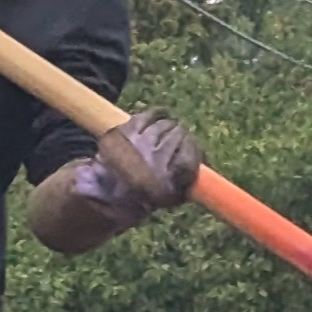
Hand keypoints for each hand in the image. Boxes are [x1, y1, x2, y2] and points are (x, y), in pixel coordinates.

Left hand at [75, 109, 203, 227]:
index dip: (196, 150)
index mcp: (167, 183)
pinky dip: (159, 113)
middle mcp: (155, 163)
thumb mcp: (171, 198)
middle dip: (182, 135)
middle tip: (181, 136)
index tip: (194, 147)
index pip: (191, 157)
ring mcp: (140, 145)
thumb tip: (205, 160)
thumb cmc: (142, 195)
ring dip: (170, 125)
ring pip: (165, 125)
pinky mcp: (126, 131)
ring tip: (170, 128)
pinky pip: (149, 115)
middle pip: (179, 137)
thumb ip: (188, 182)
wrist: (106, 191)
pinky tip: (163, 114)